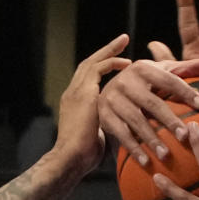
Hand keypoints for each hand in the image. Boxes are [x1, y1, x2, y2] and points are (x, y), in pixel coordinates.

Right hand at [54, 34, 132, 172]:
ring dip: (109, 50)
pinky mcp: (83, 94)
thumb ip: (106, 126)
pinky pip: (97, 69)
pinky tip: (127, 63)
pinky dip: (112, 62)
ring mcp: (76, 92)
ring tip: (124, 41)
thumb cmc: (86, 156)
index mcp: (74, 103)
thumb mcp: (97, 135)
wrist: (71, 159)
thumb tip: (123, 128)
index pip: (87, 79)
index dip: (102, 68)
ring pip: (92, 62)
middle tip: (122, 40)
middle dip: (105, 51)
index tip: (117, 62)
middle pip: (88, 65)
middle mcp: (73, 93)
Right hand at [97, 56, 198, 166]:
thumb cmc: (144, 84)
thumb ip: (187, 69)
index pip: (168, 79)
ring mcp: (113, 99)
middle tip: (185, 136)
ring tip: (166, 155)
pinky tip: (146, 161)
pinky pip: (121, 135)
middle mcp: (125, 81)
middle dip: (169, 120)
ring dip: (151, 139)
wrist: (106, 94)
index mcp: (143, 68)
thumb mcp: (161, 73)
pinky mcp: (105, 116)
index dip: (185, 91)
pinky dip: (134, 149)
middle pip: (152, 102)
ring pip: (136, 121)